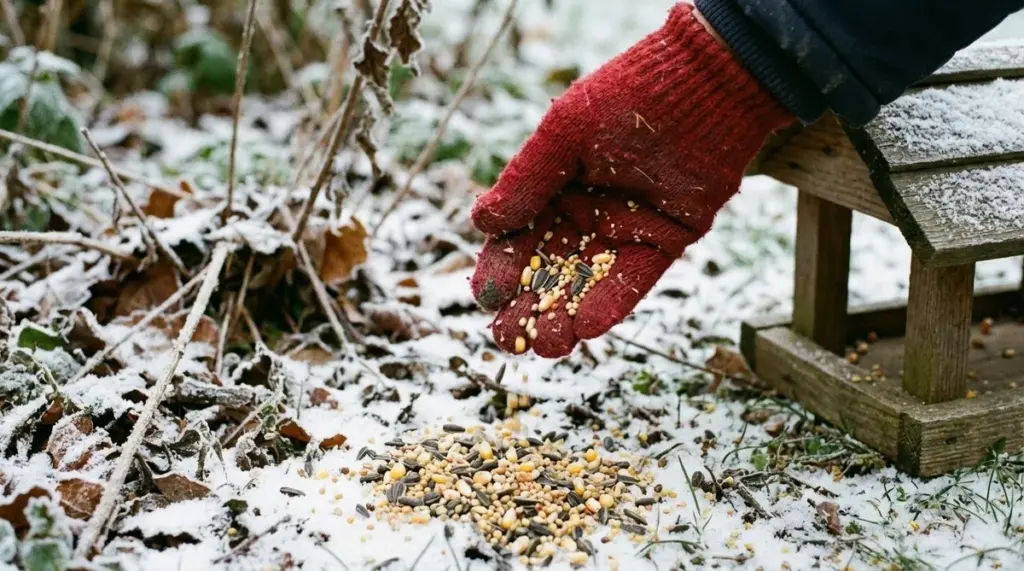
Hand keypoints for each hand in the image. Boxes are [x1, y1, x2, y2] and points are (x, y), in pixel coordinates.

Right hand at [470, 3, 792, 356]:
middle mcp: (583, 215)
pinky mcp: (661, 243)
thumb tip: (479, 222)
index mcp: (550, 189)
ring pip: (587, 285)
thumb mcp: (565, 133)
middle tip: (509, 339)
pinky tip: (589, 327)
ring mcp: (622, 232)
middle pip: (547, 272)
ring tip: (549, 344)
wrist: (704, 88)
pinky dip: (611, 305)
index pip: (516, 237)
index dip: (500, 269)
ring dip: (566, 317)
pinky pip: (633, 282)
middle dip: (528, 308)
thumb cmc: (626, 97)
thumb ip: (527, 179)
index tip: (488, 298)